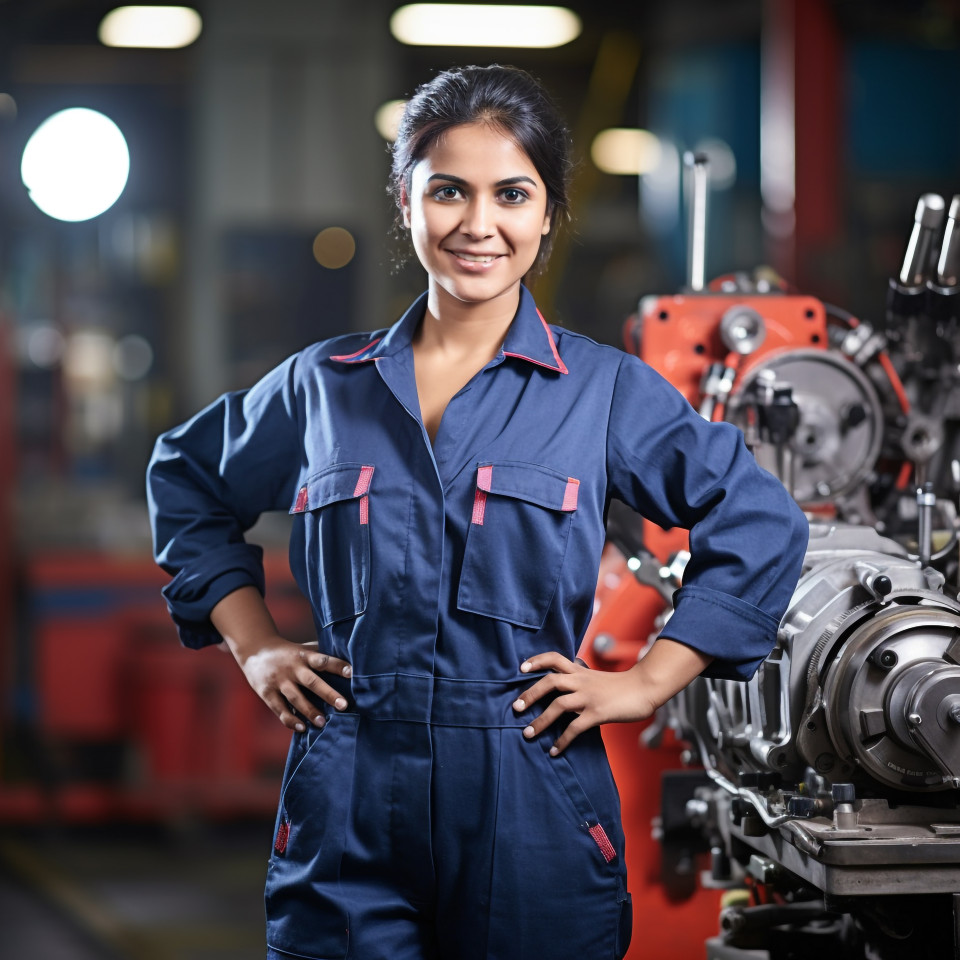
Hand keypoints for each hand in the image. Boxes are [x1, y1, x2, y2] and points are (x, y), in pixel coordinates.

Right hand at [236, 636, 351, 732]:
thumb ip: (321, 655)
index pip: (323, 660)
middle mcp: (292, 668)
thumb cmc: (288, 652)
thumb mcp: (303, 649)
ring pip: (296, 698)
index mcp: (304, 656)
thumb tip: (349, 659)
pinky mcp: (267, 693)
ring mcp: (279, 681)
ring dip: (310, 711)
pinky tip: (302, 728)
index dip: (337, 666)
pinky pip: (280, 709)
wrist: (254, 651)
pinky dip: (290, 720)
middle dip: (328, 694)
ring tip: (323, 723)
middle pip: (311, 681)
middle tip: (344, 705)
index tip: (352, 672)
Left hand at [513, 638, 712, 754]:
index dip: (536, 661)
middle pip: (550, 682)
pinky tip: (555, 750)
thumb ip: (580, 681)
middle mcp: (582, 682)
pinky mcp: (598, 713)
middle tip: (516, 708)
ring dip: (541, 721)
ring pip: (558, 705)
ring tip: (528, 734)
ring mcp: (589, 697)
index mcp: (580, 672)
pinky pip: (574, 728)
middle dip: (530, 695)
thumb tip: (564, 689)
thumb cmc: (623, 686)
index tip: (521, 668)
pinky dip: (562, 740)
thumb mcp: (597, 678)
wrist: (645, 688)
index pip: (554, 658)